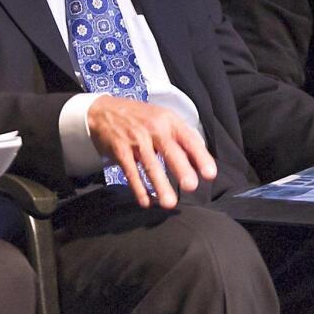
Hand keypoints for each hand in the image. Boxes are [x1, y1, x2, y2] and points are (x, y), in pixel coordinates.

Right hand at [86, 97, 216, 208]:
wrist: (103, 111)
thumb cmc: (139, 117)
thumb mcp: (162, 117)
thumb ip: (181, 136)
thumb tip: (201, 159)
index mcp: (169, 121)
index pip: (189, 139)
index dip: (200, 157)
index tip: (210, 174)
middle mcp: (154, 128)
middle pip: (170, 150)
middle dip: (180, 168)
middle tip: (191, 186)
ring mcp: (135, 139)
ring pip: (150, 164)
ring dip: (160, 184)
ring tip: (169, 202)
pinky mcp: (120, 150)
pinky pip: (130, 171)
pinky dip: (138, 187)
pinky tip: (146, 201)